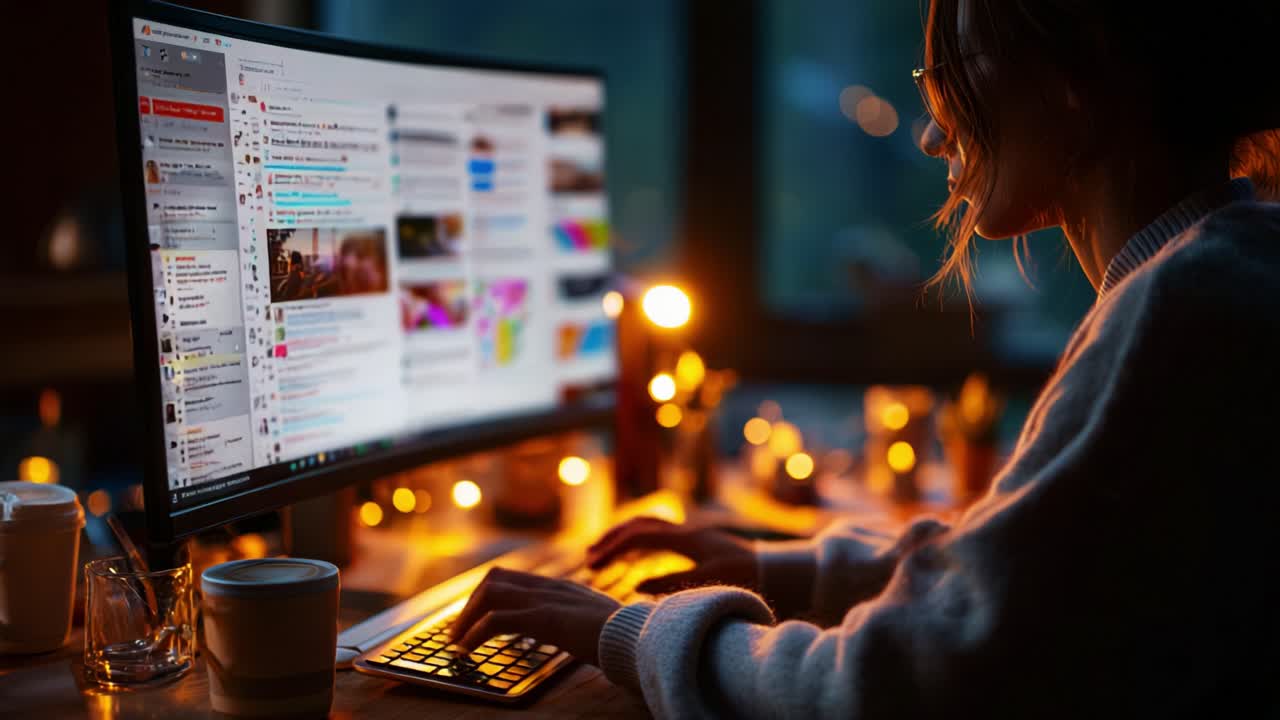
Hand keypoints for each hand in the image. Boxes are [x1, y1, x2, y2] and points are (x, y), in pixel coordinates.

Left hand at [452, 566, 619, 664]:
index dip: (483, 595)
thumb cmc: (620, 636)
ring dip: (466, 619)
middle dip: (468, 606)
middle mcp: (549, 586)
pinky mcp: (546, 618)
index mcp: (558, 587)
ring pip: (490, 594)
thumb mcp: (589, 622)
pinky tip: (468, 651)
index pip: (509, 578)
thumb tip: (560, 630)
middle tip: (456, 633)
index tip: (471, 619)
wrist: (640, 637)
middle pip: (494, 579)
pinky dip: (476, 634)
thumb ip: (571, 619)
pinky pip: (498, 620)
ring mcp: (547, 599)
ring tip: (456, 643)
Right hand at [586, 517, 757, 594]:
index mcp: (686, 538)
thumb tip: (635, 585)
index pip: (638, 537)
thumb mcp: (708, 582)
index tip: (593, 565)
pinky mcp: (695, 539)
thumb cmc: (745, 576)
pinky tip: (632, 551)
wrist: (774, 568)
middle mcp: (685, 529)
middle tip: (589, 557)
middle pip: (638, 525)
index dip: (612, 549)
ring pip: (648, 524)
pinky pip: (659, 532)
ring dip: (623, 535)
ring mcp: (690, 532)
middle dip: (611, 539)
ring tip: (603, 551)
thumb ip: (671, 583)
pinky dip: (639, 538)